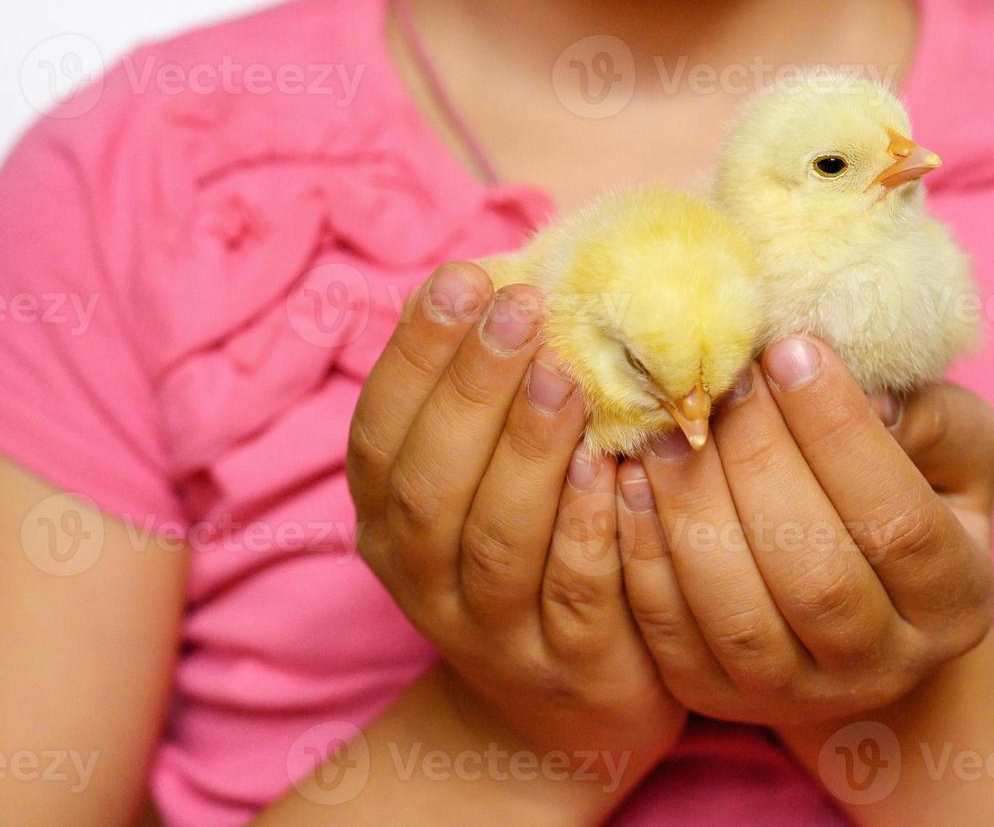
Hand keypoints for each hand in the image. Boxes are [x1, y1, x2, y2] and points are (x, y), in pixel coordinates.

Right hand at [346, 262, 685, 761]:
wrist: (563, 714)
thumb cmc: (528, 560)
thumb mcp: (478, 491)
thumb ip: (481, 408)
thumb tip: (505, 277)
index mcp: (389, 523)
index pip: (379, 434)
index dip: (414, 356)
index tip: (463, 278)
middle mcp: (423, 580)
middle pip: (429, 484)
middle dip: (471, 387)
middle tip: (521, 308)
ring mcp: (494, 632)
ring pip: (494, 539)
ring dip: (526, 450)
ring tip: (566, 375)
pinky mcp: (571, 666)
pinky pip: (575, 592)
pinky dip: (588, 528)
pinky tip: (614, 466)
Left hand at [617, 335, 993, 726]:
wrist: (856, 608)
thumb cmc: (908, 495)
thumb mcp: (949, 452)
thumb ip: (926, 419)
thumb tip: (862, 390)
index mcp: (954, 601)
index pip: (899, 522)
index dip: (841, 435)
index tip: (789, 348)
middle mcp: (881, 664)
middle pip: (815, 576)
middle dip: (758, 463)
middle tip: (720, 377)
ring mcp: (795, 692)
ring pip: (736, 613)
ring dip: (691, 508)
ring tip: (667, 425)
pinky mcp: (715, 697)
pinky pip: (668, 632)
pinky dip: (642, 553)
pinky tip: (631, 478)